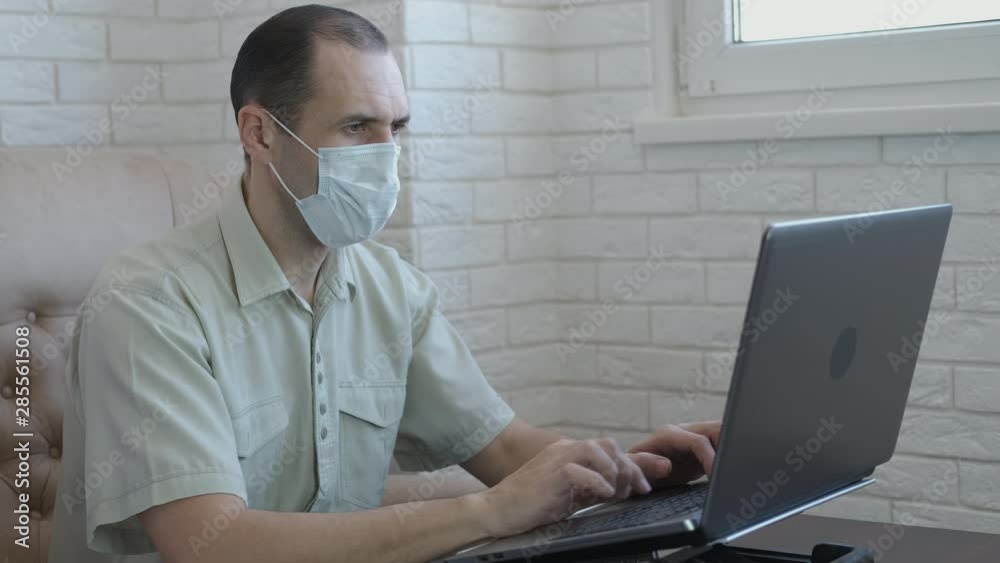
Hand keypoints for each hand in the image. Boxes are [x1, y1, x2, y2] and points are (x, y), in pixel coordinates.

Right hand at [472, 438, 650, 537]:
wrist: (497, 510)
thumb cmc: (530, 505)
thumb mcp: (568, 495)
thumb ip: (590, 488)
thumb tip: (617, 490)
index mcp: (568, 452)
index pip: (607, 449)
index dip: (631, 463)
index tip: (645, 483)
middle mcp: (564, 450)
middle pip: (607, 445)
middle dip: (629, 466)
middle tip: (639, 489)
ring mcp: (556, 459)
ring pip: (596, 450)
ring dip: (615, 470)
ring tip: (619, 491)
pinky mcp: (550, 475)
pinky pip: (579, 471)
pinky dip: (597, 483)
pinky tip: (604, 495)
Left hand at [626, 421, 721, 487]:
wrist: (631, 475)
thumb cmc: (628, 472)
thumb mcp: (631, 470)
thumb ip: (643, 464)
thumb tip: (667, 465)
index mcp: (668, 435)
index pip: (698, 441)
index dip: (711, 457)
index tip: (716, 476)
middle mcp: (682, 433)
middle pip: (716, 430)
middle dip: (727, 449)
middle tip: (730, 474)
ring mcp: (692, 440)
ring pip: (722, 435)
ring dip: (730, 451)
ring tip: (731, 473)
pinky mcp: (699, 452)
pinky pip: (720, 448)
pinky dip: (727, 458)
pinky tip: (729, 473)